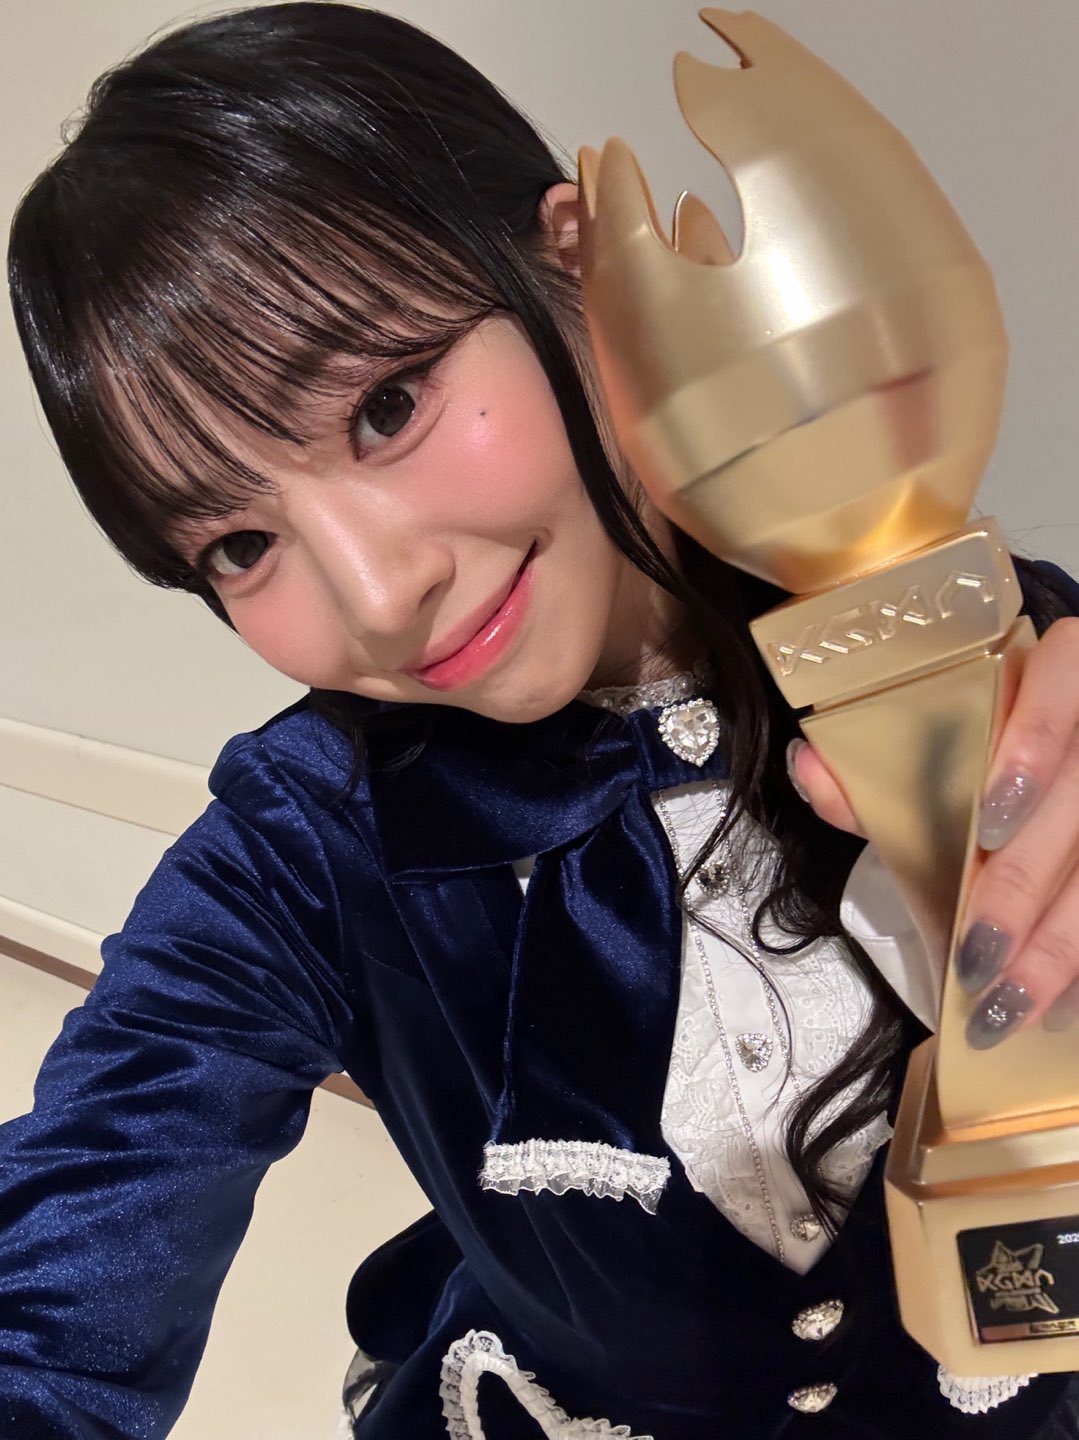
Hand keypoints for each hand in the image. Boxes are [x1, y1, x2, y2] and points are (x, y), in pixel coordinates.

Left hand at [787, 617, 1078, 1047]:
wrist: (1064, 763)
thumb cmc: (997, 747)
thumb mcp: (942, 748)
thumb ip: (872, 766)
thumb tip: (808, 768)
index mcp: (1064, 672)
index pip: (1061, 694)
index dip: (1033, 753)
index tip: (993, 823)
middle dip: (1026, 892)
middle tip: (977, 960)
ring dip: (1061, 949)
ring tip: (1007, 1009)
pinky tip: (1061, 1008)